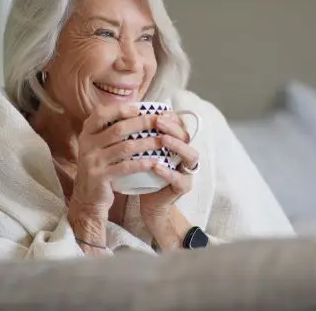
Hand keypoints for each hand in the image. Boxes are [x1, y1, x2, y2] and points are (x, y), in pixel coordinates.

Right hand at [68, 103, 159, 227]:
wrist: (87, 195)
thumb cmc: (101, 164)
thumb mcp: (98, 144)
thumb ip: (112, 128)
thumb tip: (138, 109)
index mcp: (87, 132)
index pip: (101, 113)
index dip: (120, 109)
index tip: (139, 108)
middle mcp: (87, 144)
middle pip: (118, 129)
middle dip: (141, 123)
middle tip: (159, 121)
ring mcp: (92, 161)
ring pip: (125, 148)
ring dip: (146, 143)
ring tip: (162, 140)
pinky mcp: (100, 177)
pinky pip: (125, 168)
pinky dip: (141, 164)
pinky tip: (154, 162)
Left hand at [140, 112, 198, 226]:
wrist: (149, 203)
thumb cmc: (144, 174)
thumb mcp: (142, 152)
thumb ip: (140, 136)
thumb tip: (123, 113)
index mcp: (177, 144)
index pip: (179, 125)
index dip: (170, 117)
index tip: (155, 111)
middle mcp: (186, 155)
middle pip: (187, 136)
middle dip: (172, 127)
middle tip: (157, 121)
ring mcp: (187, 171)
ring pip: (191, 155)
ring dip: (177, 146)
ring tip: (162, 140)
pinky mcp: (184, 187)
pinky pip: (180, 179)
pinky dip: (168, 172)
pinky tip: (156, 166)